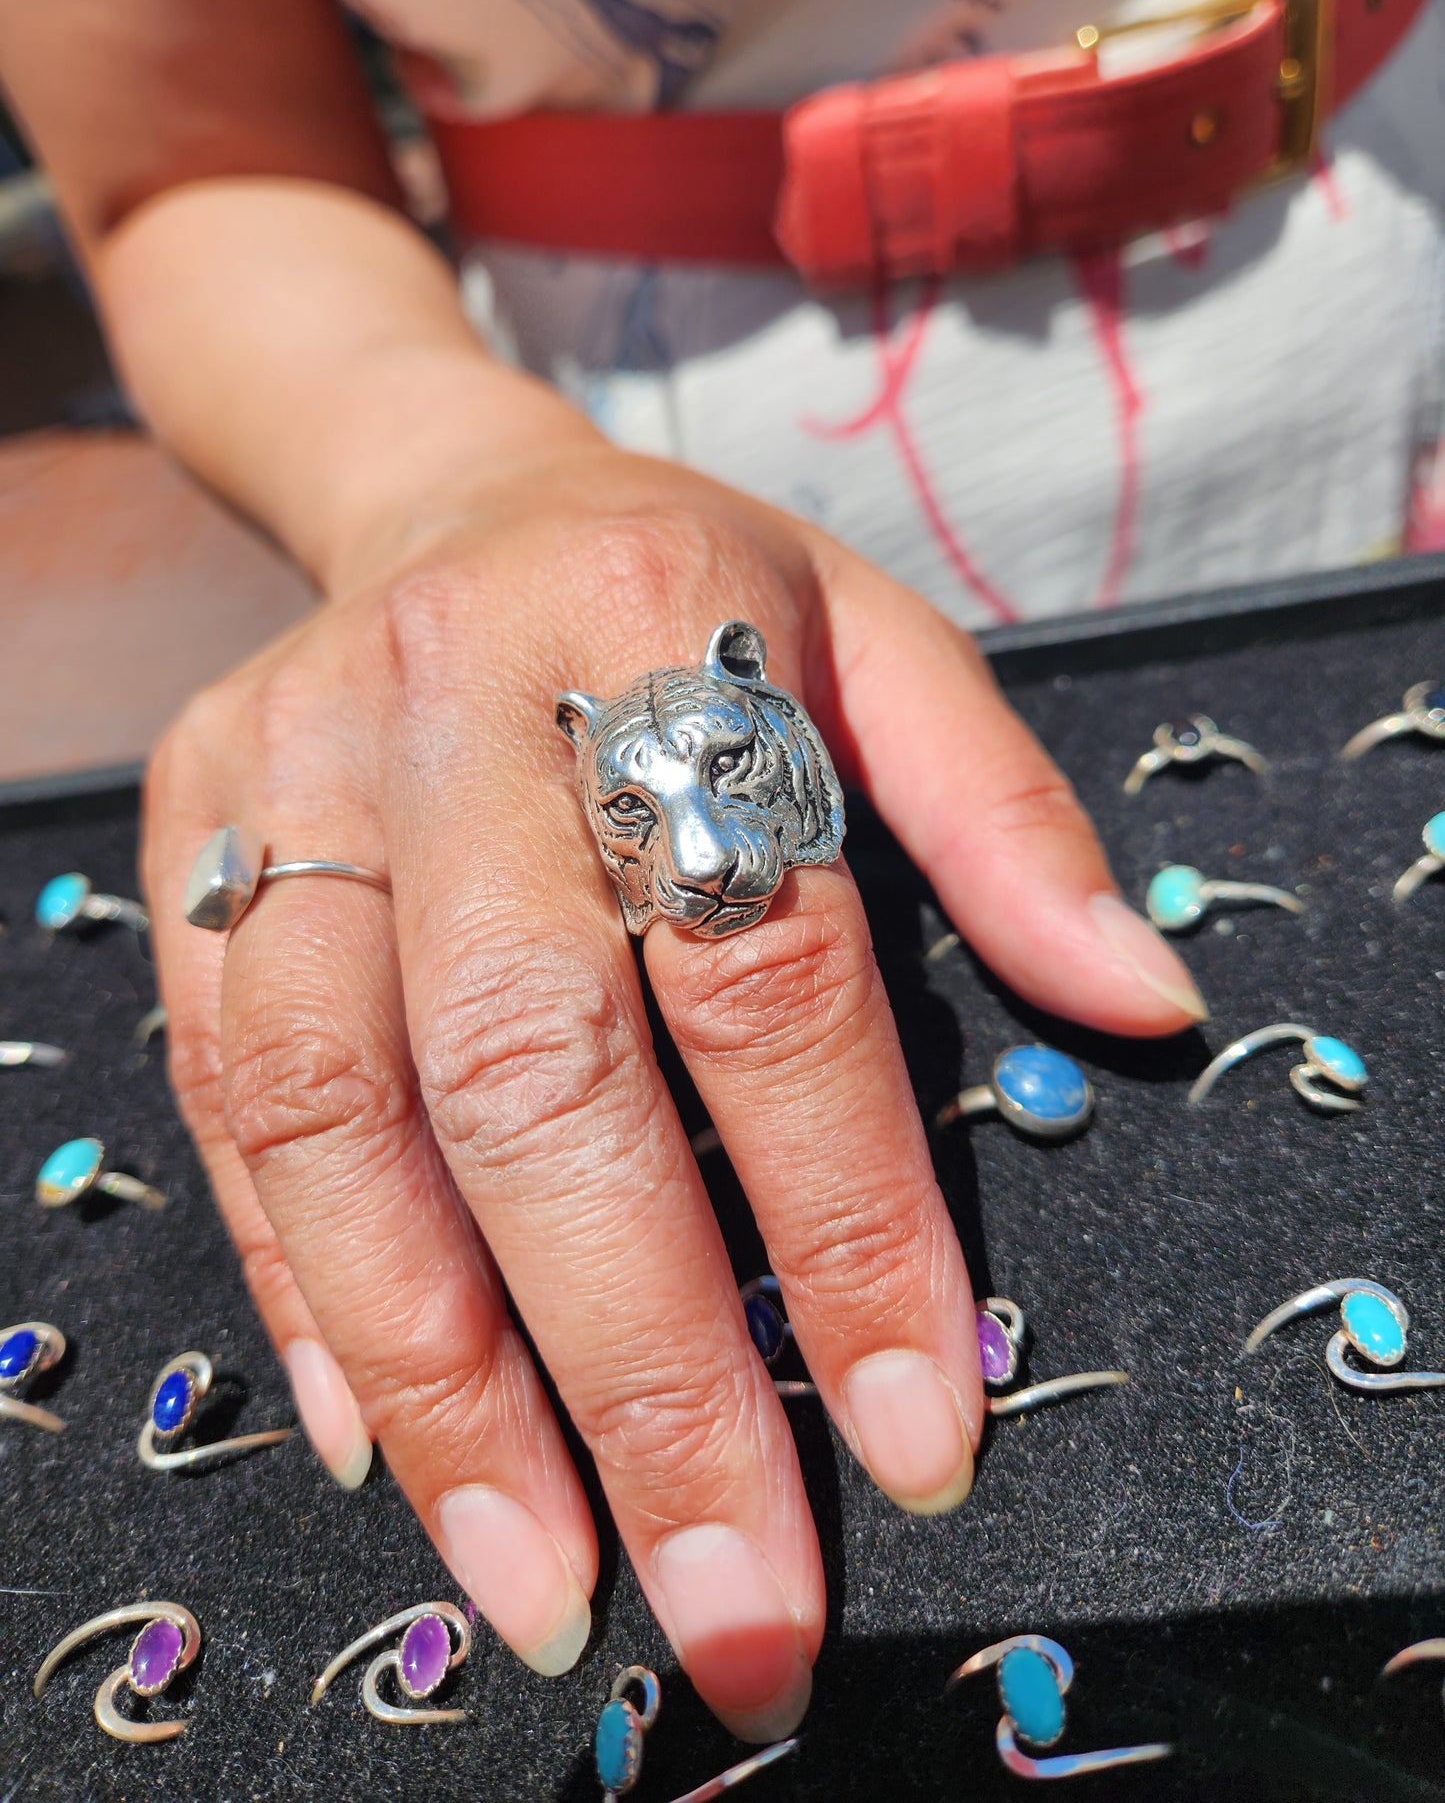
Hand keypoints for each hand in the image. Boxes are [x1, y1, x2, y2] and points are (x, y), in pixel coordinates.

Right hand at [144, 440, 1203, 1738]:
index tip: (914, 1426)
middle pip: (532, 1064)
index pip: (767, 961)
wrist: (450, 498)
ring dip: (438, 1371)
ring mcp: (291, 774)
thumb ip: (1006, 818)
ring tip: (540, 1571)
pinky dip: (299, 1282)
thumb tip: (1141, 1005)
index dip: (843, 1211)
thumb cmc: (691, 592)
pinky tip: (382, 1433)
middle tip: (724, 1592)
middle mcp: (448, 702)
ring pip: (339, 1107)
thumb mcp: (880, 643)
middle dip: (631, 1357)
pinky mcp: (192, 843)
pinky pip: (226, 1092)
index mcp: (656, 625)